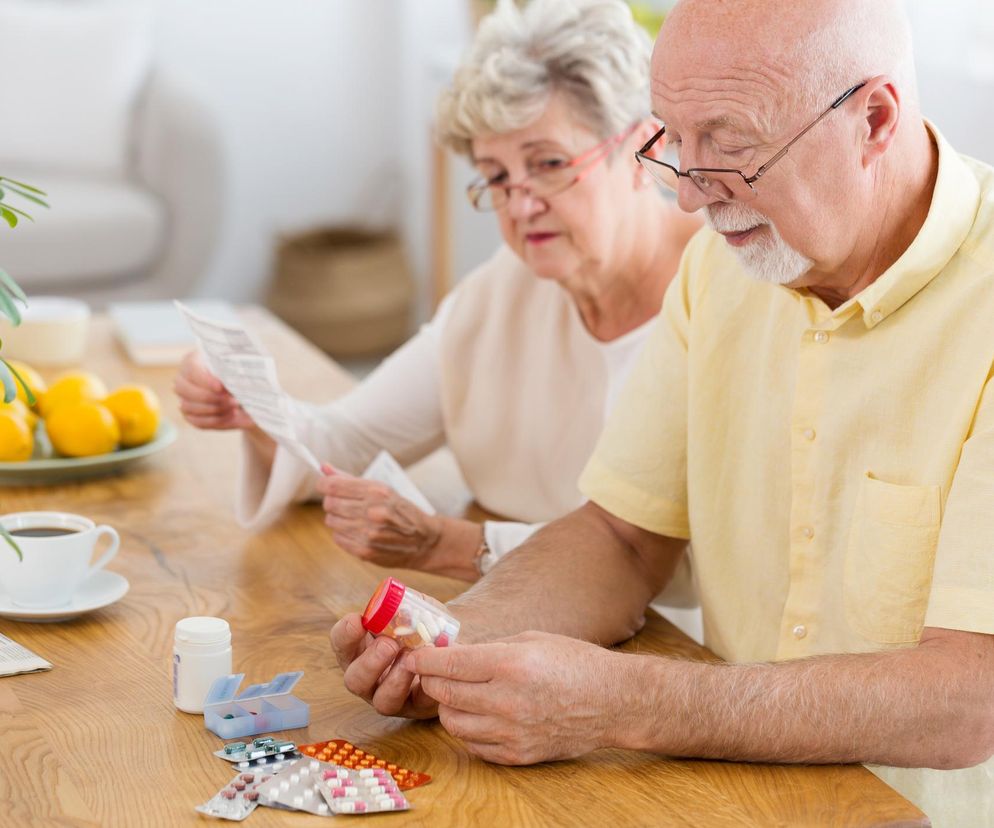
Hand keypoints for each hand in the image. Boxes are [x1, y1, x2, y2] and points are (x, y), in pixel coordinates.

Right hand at [173, 351, 255, 430]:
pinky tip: (231, 414)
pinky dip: (215, 420)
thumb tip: (236, 379)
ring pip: (188, 406)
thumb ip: (234, 370)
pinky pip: (197, 421)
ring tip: (235, 406)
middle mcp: (183, 379)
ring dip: (215, 409)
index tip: (221, 387)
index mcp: (193, 360)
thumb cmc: (241, 374)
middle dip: (210, 397)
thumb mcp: (240, 368)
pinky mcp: (190, 416)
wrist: (247, 392)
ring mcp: (184, 398)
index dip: (204, 380)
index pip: (191, 369)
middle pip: (183, 389)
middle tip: (233, 400)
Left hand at [317, 467, 441, 568]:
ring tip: (353, 518)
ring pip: (331, 521)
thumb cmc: (402, 511)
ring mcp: (368, 533)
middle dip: (333, 502)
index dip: (323, 484)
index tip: (324, 485)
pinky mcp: (365, 551)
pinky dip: (343, 534)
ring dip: (338, 518)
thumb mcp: (383, 489)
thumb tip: (324, 468)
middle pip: (330, 503)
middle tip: (344, 504)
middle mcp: (372, 511)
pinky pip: (338, 538)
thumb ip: (351, 479)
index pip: (334, 485)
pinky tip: (357, 531)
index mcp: (377, 492)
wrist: (425, 541)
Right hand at [330, 613, 439, 718]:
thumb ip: (406, 605)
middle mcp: (372, 678)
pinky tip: (431, 672)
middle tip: (388, 644)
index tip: (358, 620)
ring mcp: (392, 696)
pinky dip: (425, 688)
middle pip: (354, 680)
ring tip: (411, 659)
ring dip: (396, 680)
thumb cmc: (425, 630)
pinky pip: (417, 705)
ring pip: (382, 701)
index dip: (344, 634)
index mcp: (363, 650)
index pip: (341, 645)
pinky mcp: (417, 708)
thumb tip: (401, 603)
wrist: (452, 651)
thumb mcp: (415, 611)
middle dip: (369, 663)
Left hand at [408, 631, 625, 764]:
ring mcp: (512, 732)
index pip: (450, 664)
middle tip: (432, 671)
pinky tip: (476, 714)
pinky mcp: (518, 754)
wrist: (613, 701)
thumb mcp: (532, 639)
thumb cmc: (575, 662)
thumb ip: (491, 648)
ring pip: (453, 723)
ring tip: (456, 693)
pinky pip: (473, 745)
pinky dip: (467, 730)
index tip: (414, 655)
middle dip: (432, 680)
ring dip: (447, 706)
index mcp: (511, 665)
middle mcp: (508, 701)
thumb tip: (453, 653)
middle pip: (445, 693)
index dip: (425, 659)